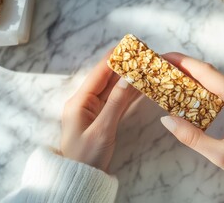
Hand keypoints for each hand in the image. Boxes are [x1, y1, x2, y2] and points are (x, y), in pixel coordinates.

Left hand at [60, 52, 139, 171]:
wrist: (79, 178)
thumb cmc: (86, 156)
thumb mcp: (102, 130)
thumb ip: (116, 103)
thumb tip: (129, 79)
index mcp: (80, 101)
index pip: (99, 73)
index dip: (114, 58)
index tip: (129, 45)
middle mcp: (85, 102)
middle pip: (107, 78)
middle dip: (124, 66)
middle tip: (141, 55)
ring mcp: (93, 110)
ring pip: (113, 89)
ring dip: (127, 78)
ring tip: (144, 66)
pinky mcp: (101, 118)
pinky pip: (116, 101)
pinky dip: (127, 93)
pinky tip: (139, 86)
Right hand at [160, 53, 223, 179]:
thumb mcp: (220, 155)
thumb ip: (192, 137)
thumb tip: (166, 119)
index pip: (208, 73)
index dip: (184, 63)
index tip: (165, 57)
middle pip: (212, 73)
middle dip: (186, 68)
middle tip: (163, 67)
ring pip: (219, 79)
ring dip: (196, 77)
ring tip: (173, 77)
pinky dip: (208, 86)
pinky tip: (193, 90)